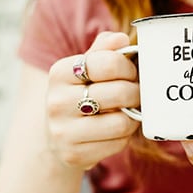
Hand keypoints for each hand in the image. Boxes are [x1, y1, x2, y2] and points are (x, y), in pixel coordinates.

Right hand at [45, 32, 139, 169]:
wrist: (57, 136)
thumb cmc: (80, 94)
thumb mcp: (86, 68)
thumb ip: (104, 50)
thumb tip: (121, 38)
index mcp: (60, 72)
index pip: (109, 63)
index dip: (128, 67)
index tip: (130, 72)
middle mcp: (57, 101)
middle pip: (120, 92)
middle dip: (136, 92)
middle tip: (136, 93)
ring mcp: (63, 131)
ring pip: (121, 122)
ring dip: (133, 117)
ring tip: (128, 111)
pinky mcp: (74, 154)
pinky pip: (118, 143)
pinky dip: (124, 136)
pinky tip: (116, 130)